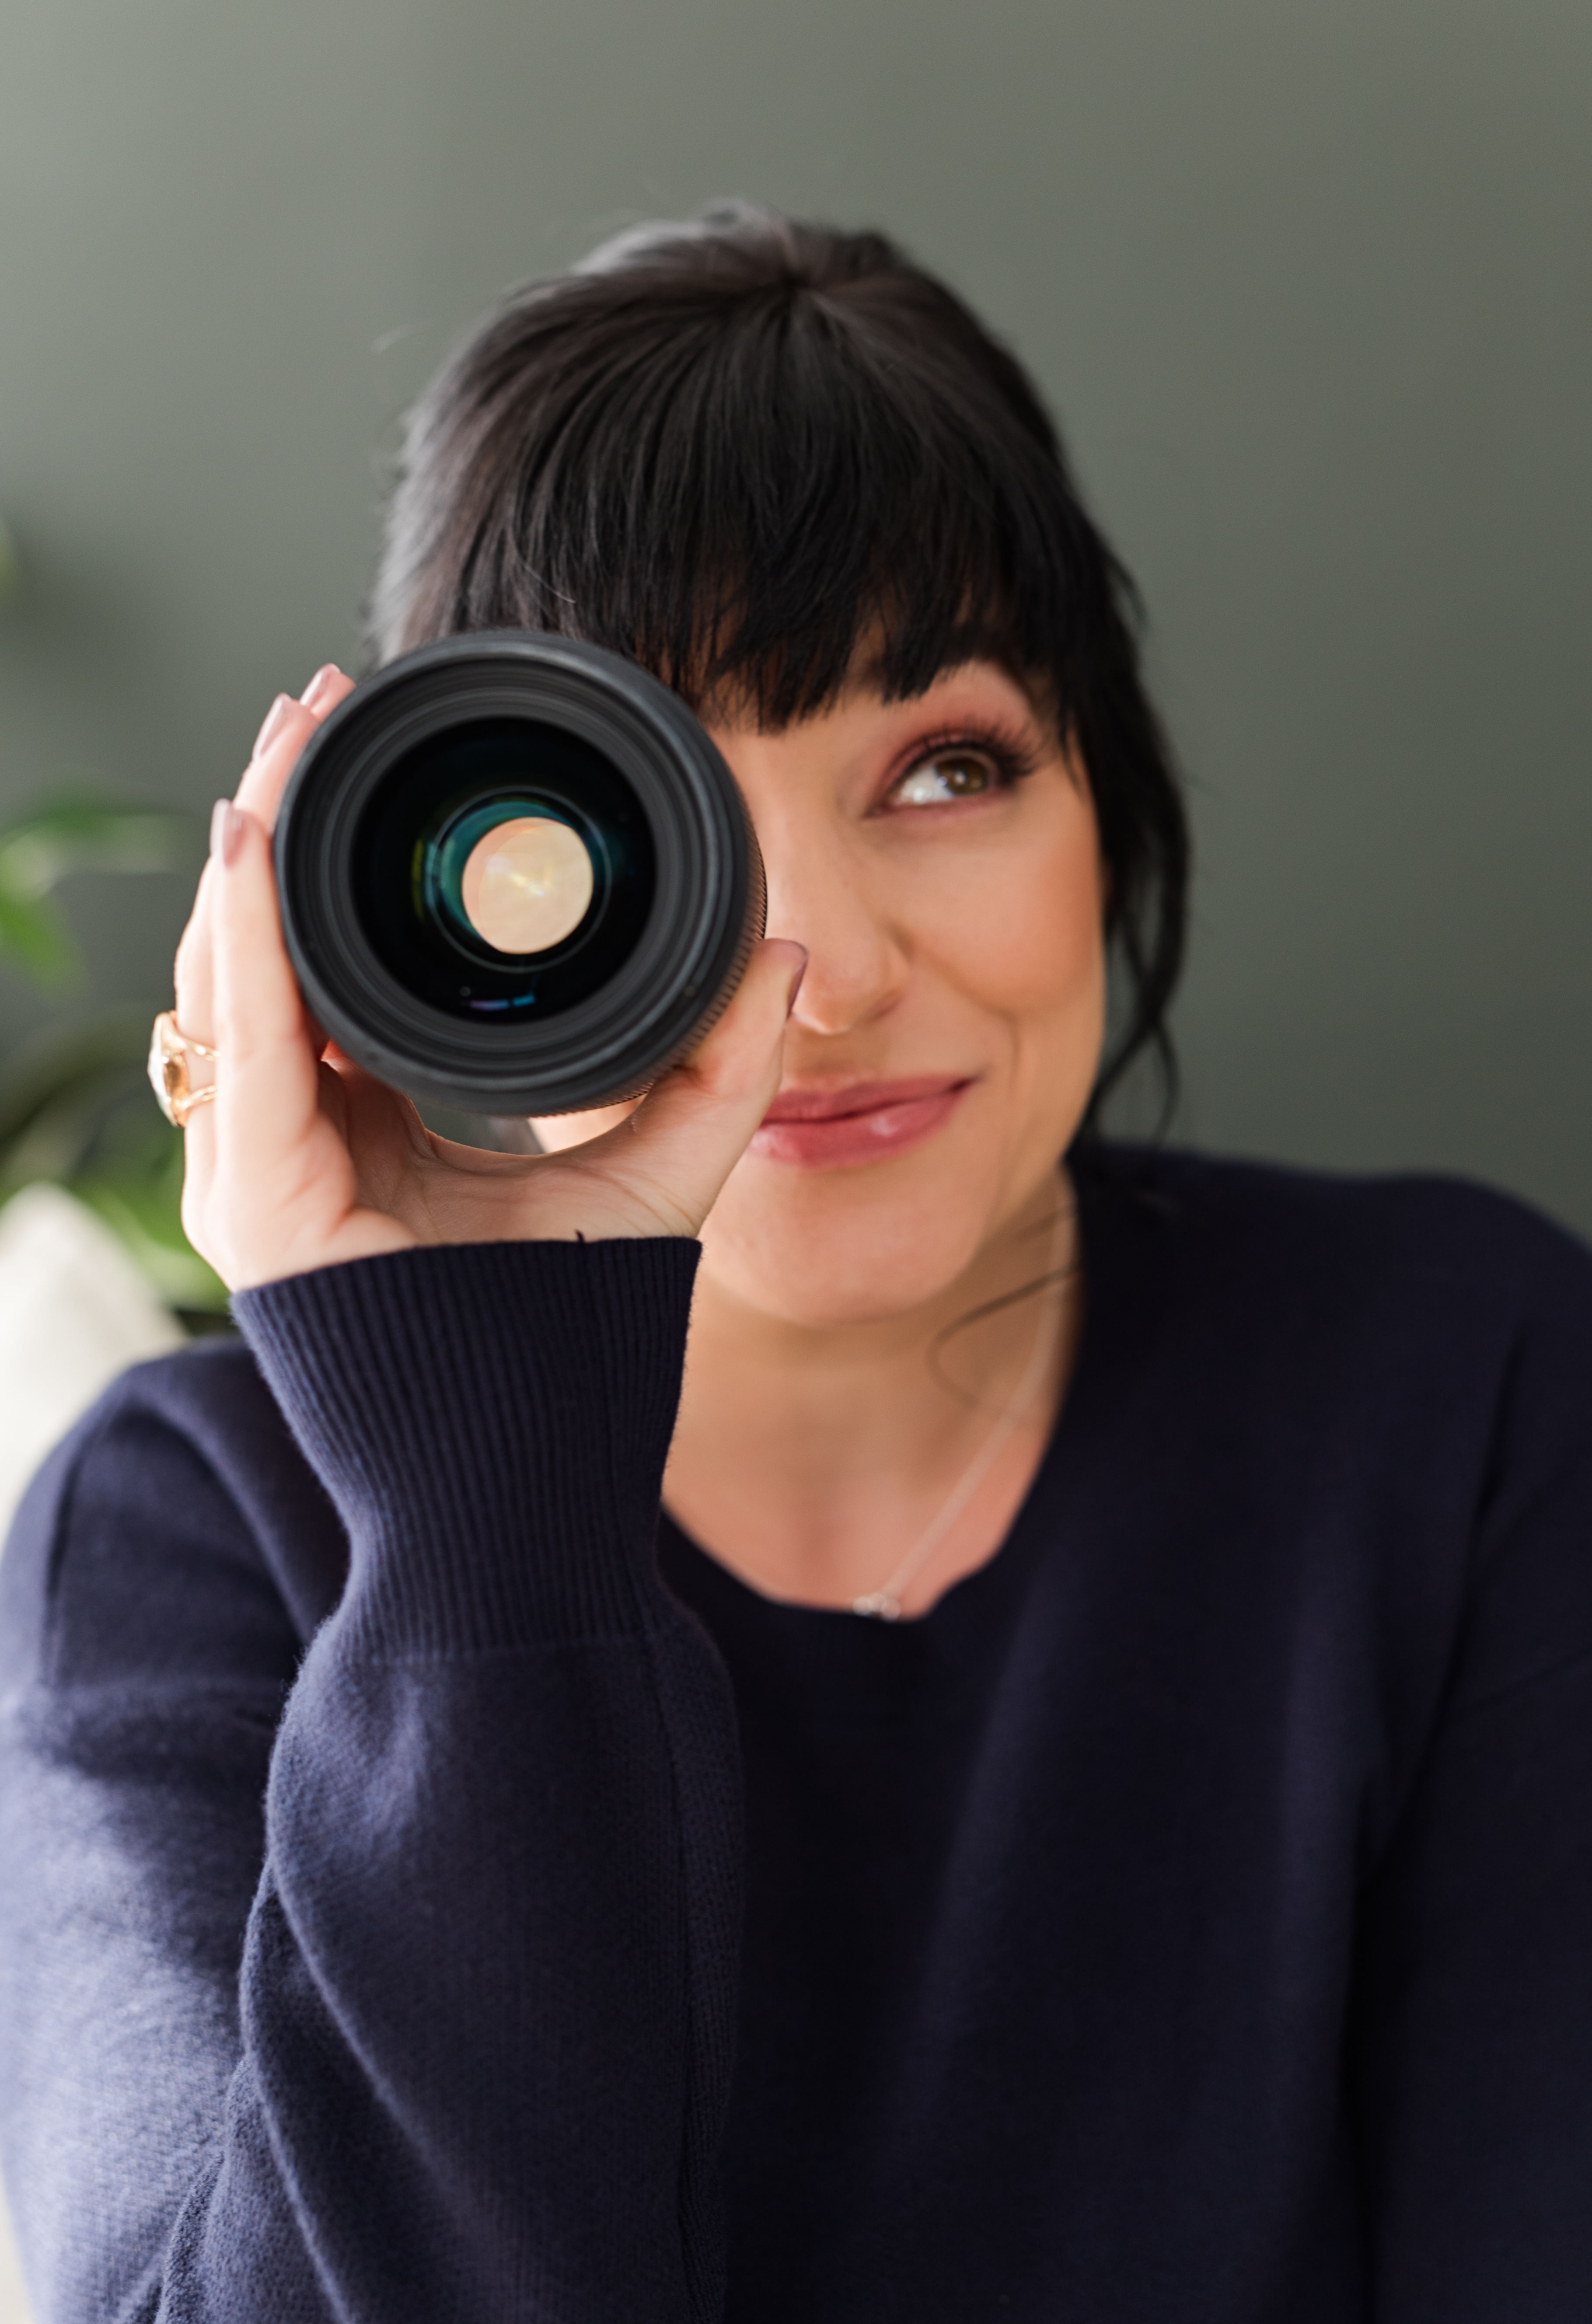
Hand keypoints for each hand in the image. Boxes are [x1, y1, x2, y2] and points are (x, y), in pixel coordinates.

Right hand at [176, 667, 805, 1291]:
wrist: (528, 1481)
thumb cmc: (570, 1341)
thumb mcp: (655, 1176)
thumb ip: (716, 1069)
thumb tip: (783, 956)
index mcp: (362, 1122)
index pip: (323, 965)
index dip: (334, 855)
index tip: (365, 747)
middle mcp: (294, 1139)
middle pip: (262, 945)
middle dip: (282, 813)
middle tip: (317, 702)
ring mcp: (260, 1171)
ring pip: (232, 973)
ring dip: (254, 846)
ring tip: (289, 735)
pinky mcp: (258, 1202)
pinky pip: (242, 1048)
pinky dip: (244, 939)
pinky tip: (253, 840)